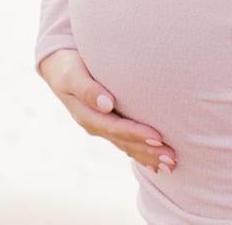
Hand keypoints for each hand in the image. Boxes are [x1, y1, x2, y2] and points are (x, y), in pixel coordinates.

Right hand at [38, 49, 176, 173]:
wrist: (59, 66)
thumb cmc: (69, 66)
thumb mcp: (72, 76)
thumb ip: (87, 89)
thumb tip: (106, 105)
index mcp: (87, 115)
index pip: (115, 127)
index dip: (136, 134)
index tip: (158, 138)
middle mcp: (95, 125)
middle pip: (124, 142)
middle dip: (148, 151)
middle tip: (172, 159)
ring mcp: (102, 127)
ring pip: (127, 145)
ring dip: (148, 156)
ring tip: (171, 165)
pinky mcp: (108, 124)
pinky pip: (126, 143)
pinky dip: (140, 153)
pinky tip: (155, 165)